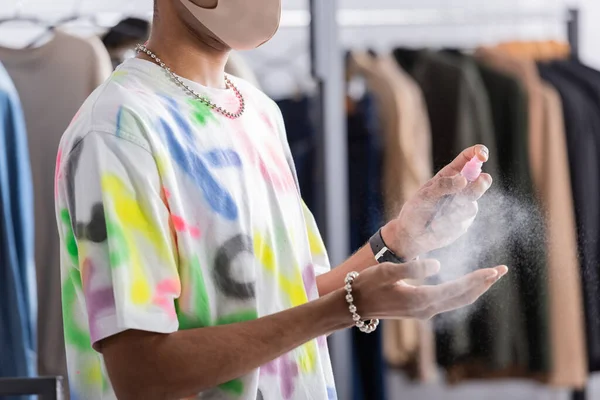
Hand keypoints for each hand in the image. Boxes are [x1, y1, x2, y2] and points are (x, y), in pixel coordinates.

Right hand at [352, 260, 507, 319]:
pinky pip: (448, 301)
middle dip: (483, 284)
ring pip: (457, 301)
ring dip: (475, 288)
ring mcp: (423, 312)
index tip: (495, 270)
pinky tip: (467, 285)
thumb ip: (413, 267)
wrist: (354, 305)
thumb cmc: (367, 284)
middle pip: (462, 297)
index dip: (477, 279)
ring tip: (489, 277)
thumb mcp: (387, 271)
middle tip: (501, 271)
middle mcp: (426, 309)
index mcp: (420, 299)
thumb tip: (437, 264)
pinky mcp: (419, 310)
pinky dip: (462, 292)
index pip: (457, 288)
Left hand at [384, 144, 492, 258]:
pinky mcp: (465, 221)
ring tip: (435, 219)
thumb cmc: (415, 211)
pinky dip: (448, 224)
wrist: (412, 236)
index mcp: (450, 175)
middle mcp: (460, 188)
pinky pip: (464, 221)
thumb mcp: (424, 196)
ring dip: (453, 212)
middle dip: (479, 184)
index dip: (478, 153)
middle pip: (479, 181)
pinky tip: (435, 227)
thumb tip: (463, 179)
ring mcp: (465, 204)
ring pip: (471, 205)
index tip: (483, 156)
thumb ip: (443, 186)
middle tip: (482, 180)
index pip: (468, 158)